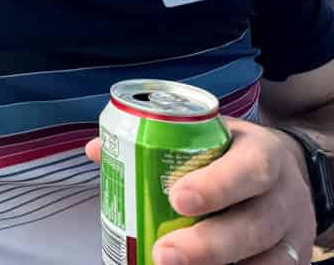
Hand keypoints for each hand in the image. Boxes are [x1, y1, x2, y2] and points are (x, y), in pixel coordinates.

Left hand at [84, 118, 314, 263]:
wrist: (286, 174)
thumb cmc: (230, 155)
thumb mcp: (206, 136)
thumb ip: (155, 141)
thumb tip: (97, 151)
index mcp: (262, 154)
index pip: (248, 169)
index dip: (216, 186)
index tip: (176, 198)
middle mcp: (283, 196)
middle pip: (255, 225)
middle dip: (208, 244)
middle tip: (164, 254)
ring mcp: (292, 234)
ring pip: (267, 260)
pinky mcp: (292, 260)